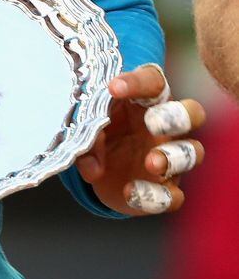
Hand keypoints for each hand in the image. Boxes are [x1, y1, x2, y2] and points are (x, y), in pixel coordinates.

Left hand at [76, 65, 205, 215]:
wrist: (99, 174)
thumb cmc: (99, 135)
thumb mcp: (85, 130)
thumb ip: (87, 137)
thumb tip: (90, 159)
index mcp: (145, 102)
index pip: (152, 82)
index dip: (138, 82)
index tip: (113, 88)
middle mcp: (165, 127)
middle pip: (192, 112)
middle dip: (177, 116)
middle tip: (153, 122)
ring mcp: (170, 158)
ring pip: (193, 153)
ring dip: (174, 158)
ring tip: (152, 163)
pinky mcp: (165, 188)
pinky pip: (172, 195)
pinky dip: (154, 196)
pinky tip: (130, 192)